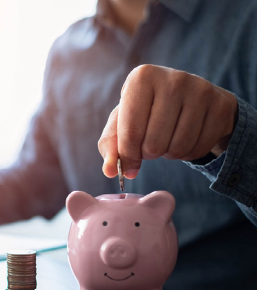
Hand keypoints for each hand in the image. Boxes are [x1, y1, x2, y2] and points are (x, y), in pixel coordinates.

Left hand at [98, 65, 237, 178]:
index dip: (127, 155)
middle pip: (153, 144)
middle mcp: (173, 79)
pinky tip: (186, 137)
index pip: (130, 132)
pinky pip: (199, 149)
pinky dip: (188, 153)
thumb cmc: (147, 109)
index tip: (128, 161)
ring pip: (177, 148)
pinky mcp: (221, 106)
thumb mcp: (124, 120)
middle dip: (148, 153)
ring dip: (168, 153)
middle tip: (150, 142)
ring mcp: (201, 90)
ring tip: (167, 137)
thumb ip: (111, 145)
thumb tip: (109, 171)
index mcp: (142, 76)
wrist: (191, 96)